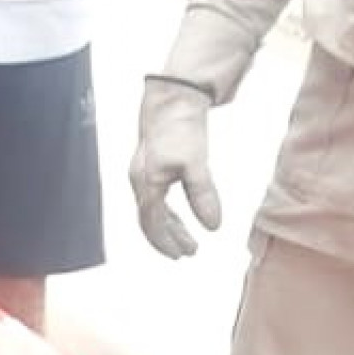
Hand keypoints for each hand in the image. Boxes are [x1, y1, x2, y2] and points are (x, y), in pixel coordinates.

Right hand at [129, 78, 222, 259]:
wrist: (172, 99)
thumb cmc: (182, 130)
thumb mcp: (196, 164)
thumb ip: (203, 196)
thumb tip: (214, 227)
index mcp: (147, 184)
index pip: (152, 223)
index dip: (166, 242)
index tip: (182, 255)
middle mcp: (139, 181)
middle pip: (150, 220)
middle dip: (168, 239)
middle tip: (189, 252)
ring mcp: (142, 173)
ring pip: (153, 210)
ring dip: (170, 227)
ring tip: (188, 239)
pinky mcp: (151, 166)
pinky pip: (155, 198)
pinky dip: (168, 212)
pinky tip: (180, 216)